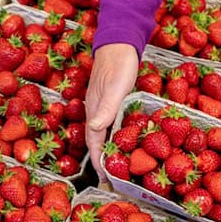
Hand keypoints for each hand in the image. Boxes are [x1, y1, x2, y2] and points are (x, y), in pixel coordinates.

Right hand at [85, 43, 138, 180]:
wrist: (119, 41)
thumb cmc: (119, 62)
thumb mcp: (115, 86)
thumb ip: (106, 107)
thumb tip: (96, 129)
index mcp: (96, 110)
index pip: (94, 142)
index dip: (99, 161)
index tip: (105, 178)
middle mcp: (97, 111)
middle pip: (98, 142)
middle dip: (103, 161)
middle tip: (112, 180)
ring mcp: (104, 107)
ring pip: (105, 135)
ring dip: (109, 151)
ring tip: (118, 168)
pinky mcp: (112, 102)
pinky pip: (113, 126)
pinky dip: (118, 138)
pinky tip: (125, 142)